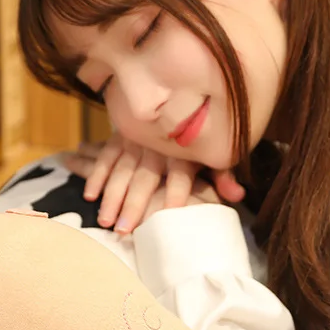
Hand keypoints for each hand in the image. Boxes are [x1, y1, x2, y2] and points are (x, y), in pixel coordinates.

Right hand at [63, 134, 244, 233]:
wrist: (177, 99)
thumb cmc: (196, 141)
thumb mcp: (213, 155)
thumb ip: (223, 176)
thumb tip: (239, 195)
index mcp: (183, 151)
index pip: (181, 175)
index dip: (177, 193)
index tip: (171, 214)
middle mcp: (158, 146)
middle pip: (145, 178)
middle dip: (133, 204)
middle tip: (124, 230)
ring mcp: (136, 141)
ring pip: (121, 170)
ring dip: (111, 196)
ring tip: (104, 221)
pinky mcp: (120, 137)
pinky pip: (106, 156)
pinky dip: (97, 174)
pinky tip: (90, 195)